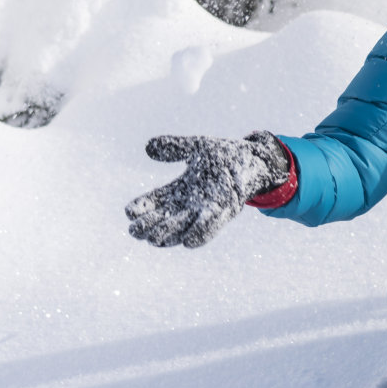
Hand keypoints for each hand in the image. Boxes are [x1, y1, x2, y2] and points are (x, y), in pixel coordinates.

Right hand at [125, 132, 290, 247]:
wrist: (255, 159)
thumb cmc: (226, 155)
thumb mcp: (198, 148)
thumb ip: (175, 148)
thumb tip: (148, 147)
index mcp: (178, 189)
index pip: (152, 202)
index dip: (139, 209)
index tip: (130, 211)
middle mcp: (188, 204)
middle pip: (160, 222)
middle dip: (147, 228)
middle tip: (137, 230)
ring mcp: (204, 211)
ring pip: (180, 231)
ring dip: (168, 234)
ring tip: (154, 237)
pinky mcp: (223, 213)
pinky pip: (208, 231)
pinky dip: (198, 235)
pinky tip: (187, 240)